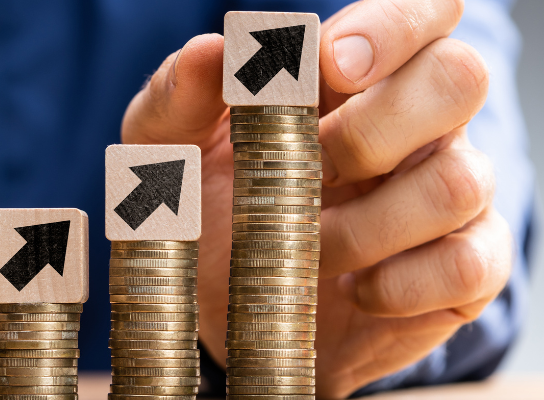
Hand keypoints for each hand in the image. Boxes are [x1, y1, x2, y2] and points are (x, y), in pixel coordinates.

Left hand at [120, 0, 512, 397]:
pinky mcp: (458, 271)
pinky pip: (470, 264)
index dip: (392, 26)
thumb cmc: (203, 210)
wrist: (226, 312)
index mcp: (349, 80)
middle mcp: (413, 127)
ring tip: (310, 248)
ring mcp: (443, 197)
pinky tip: (354, 290)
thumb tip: (210, 51)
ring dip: (368, 225)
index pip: (420, 13)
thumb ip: (177, 95)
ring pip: (460, 180)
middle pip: (461, 77)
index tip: (330, 66)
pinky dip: (404, 283)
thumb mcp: (168, 151)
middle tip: (315, 168)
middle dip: (376, 126)